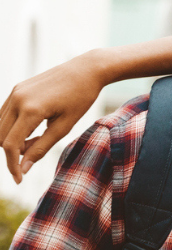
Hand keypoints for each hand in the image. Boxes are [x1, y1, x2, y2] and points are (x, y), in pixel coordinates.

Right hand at [0, 50, 108, 182]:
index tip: (19, 179)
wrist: (85, 70)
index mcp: (31, 110)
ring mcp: (14, 93)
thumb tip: (23, 168)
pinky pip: (5, 114)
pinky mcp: (16, 89)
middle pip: (0, 137)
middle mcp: (17, 99)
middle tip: (35, 152)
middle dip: (12, 151)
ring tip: (38, 139)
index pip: (11, 145)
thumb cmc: (80, 99)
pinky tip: (34, 129)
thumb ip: (41, 148)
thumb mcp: (64, 127)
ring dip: (12, 139)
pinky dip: (14, 127)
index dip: (12, 165)